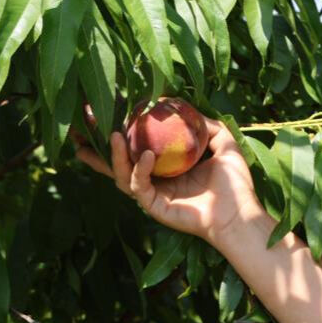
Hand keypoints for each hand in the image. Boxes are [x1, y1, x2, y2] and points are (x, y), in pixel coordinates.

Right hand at [76, 115, 263, 247]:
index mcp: (167, 166)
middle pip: (118, 161)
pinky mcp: (153, 206)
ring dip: (114, 155)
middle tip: (81, 127)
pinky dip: (139, 170)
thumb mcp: (225, 145)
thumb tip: (188, 108)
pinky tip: (147, 156)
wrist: (240, 215)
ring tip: (114, 135)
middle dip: (96, 146)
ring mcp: (152, 194)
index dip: (122, 130)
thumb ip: (208, 126)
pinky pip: (138, 186)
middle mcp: (155, 179)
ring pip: (121, 173)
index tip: (109, 111)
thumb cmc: (236, 185)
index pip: (137, 145)